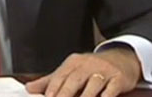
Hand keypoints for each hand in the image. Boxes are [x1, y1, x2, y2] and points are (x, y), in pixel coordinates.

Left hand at [25, 48, 140, 96]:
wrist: (122, 58)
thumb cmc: (92, 68)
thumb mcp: (72, 70)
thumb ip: (51, 81)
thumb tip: (29, 88)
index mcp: (73, 62)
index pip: (60, 76)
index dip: (52, 90)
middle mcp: (88, 65)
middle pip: (74, 80)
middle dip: (65, 95)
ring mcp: (104, 71)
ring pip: (92, 86)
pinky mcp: (118, 79)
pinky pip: (110, 90)